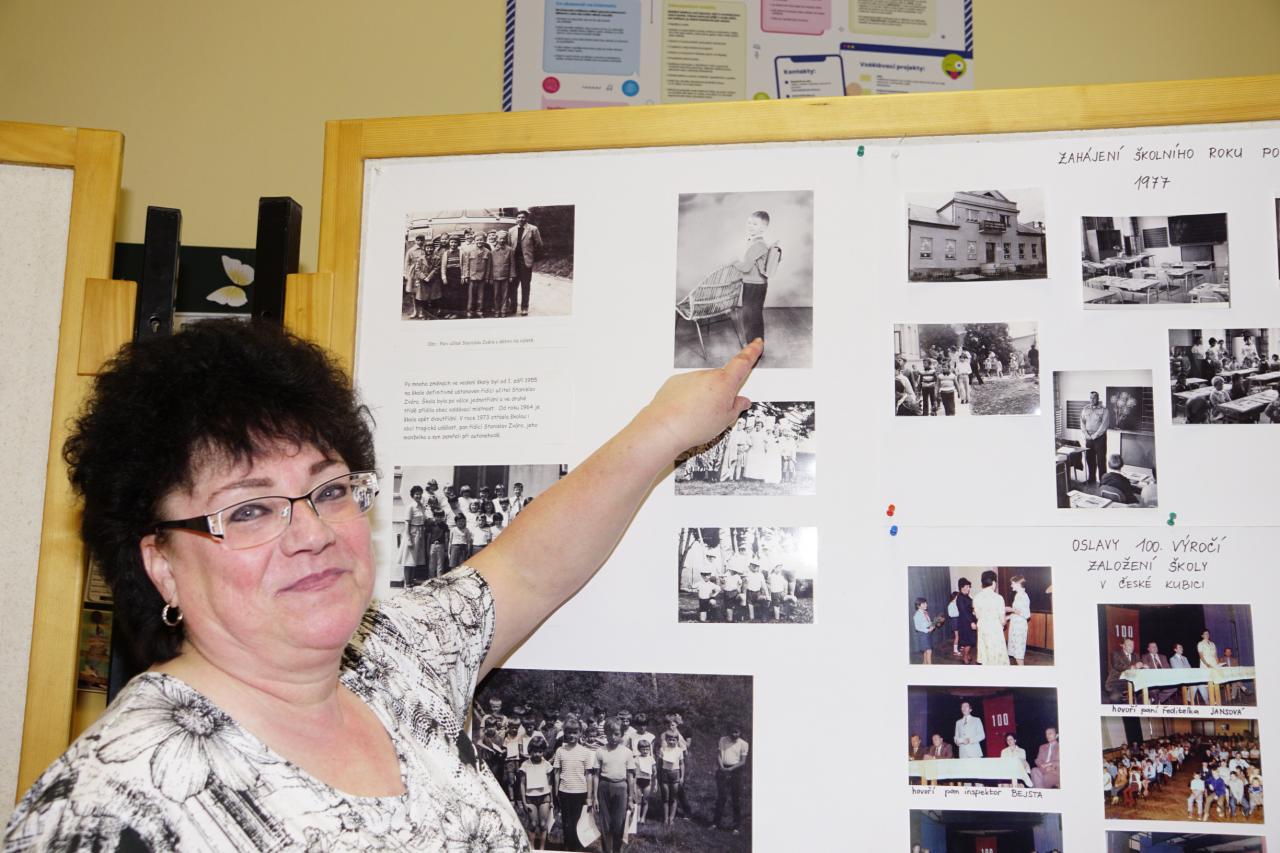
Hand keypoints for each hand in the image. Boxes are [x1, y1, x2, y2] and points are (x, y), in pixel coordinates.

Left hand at [638, 339, 760, 456]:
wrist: (664, 427)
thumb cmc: (696, 425)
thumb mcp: (725, 420)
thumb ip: (736, 407)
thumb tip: (742, 401)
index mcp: (724, 382)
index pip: (742, 363)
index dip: (751, 352)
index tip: (756, 344)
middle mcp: (707, 375)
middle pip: (721, 380)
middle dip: (721, 393)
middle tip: (715, 413)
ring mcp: (690, 377)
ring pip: (703, 385)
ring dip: (704, 397)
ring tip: (696, 417)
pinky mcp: (674, 382)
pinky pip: (687, 388)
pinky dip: (688, 398)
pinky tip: (684, 413)